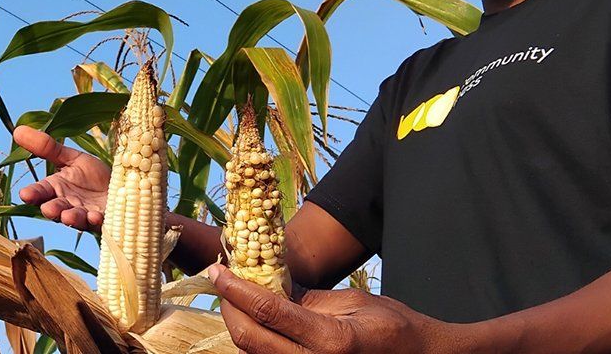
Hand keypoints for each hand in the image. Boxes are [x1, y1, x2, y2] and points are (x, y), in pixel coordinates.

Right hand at [14, 125, 110, 230]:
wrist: (121, 185)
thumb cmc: (92, 175)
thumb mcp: (71, 157)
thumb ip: (46, 147)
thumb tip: (17, 130)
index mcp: (56, 188)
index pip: (40, 191)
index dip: (33, 194)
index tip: (25, 194)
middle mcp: (67, 204)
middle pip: (56, 209)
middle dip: (51, 210)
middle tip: (48, 209)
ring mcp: (84, 214)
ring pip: (75, 218)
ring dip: (72, 218)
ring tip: (68, 216)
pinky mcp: (102, 220)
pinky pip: (98, 222)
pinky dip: (96, 220)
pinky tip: (97, 216)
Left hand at [208, 264, 468, 353]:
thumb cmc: (392, 327)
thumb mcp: (352, 302)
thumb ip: (306, 298)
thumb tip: (264, 282)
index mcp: (332, 341)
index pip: (269, 312)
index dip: (237, 289)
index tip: (218, 269)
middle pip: (251, 339)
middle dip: (229, 308)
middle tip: (221, 281)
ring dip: (238, 324)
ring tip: (233, 296)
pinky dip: (256, 339)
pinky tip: (254, 318)